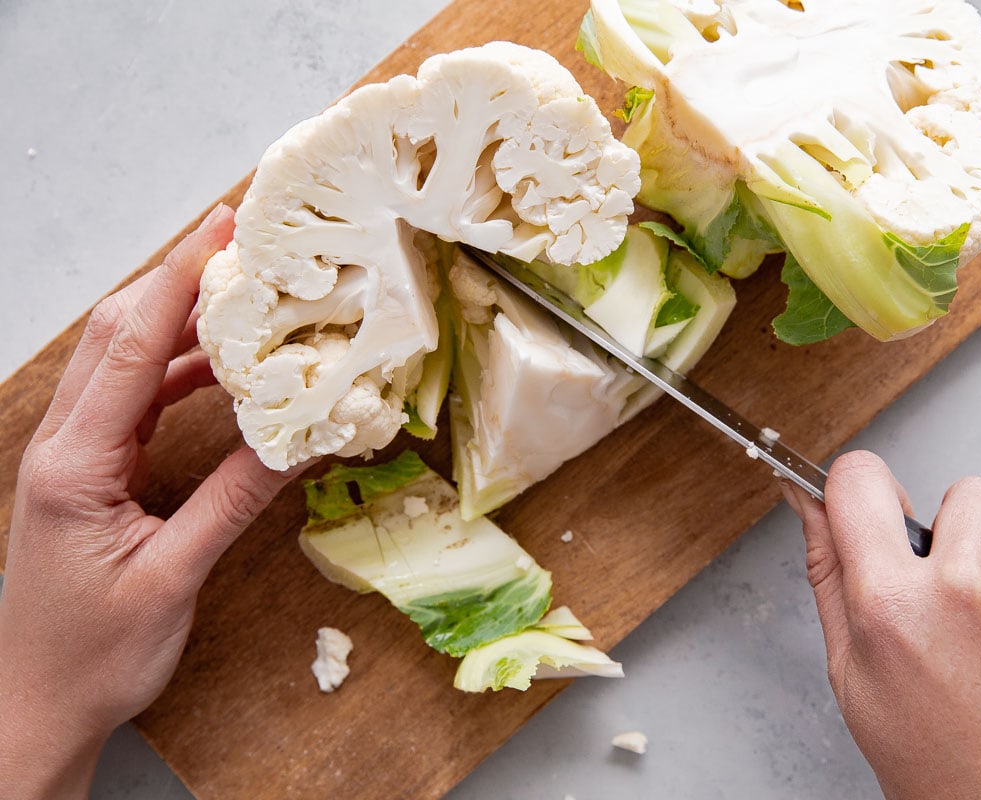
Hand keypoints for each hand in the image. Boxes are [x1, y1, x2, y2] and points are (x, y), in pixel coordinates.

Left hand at [0, 206, 300, 798]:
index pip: (132, 349)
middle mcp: (62, 447)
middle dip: (174, 281)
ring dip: (178, 323)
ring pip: (122, 361)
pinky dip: (177, 372)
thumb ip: (232, 502)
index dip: (178, 282)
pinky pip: (133, 401)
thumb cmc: (92, 656)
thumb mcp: (172, 578)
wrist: (34, 707)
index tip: (222, 230)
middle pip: (115, 335)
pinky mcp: (88, 474)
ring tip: (241, 296)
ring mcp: (71, 458)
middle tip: (239, 243)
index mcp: (73, 465)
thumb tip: (297, 441)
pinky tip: (222, 370)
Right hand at [782, 451, 980, 799]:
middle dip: (958, 539)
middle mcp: (970, 587)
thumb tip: (807, 500)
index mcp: (893, 604)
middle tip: (959, 605)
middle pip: (962, 494)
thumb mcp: (855, 676)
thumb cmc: (942, 766)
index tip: (870, 506)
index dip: (860, 490)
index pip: (860, 481)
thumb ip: (830, 574)